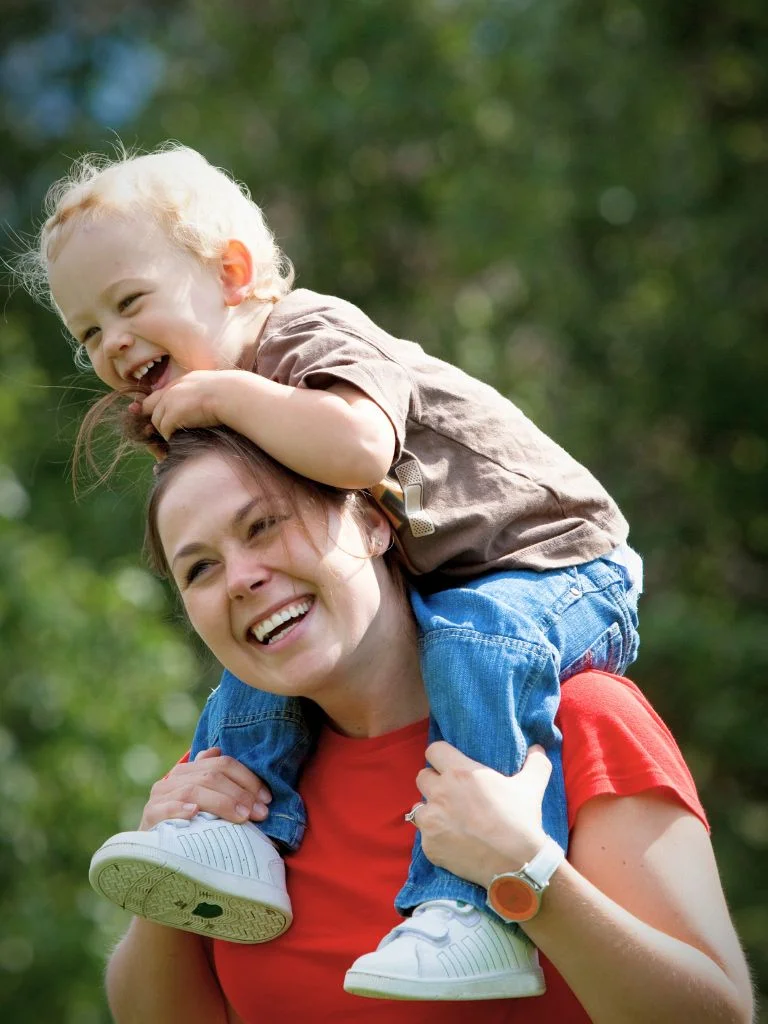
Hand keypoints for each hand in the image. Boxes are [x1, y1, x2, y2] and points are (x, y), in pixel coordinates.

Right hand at [139, 747, 272, 829]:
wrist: (157, 852)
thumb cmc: (190, 825)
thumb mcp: (207, 801)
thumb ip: (213, 776)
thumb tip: (217, 750)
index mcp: (190, 770)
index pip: (222, 763)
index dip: (248, 778)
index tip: (267, 798)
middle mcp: (174, 778)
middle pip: (211, 775)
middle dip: (240, 793)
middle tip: (260, 812)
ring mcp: (159, 797)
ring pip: (193, 790)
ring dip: (221, 802)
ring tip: (242, 816)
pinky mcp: (149, 816)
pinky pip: (165, 809)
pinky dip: (180, 809)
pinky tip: (195, 813)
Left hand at [140, 369, 246, 439]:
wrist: (232, 395)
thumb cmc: (232, 395)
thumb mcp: (214, 388)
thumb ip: (203, 393)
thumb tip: (208, 405)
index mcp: (184, 381)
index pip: (161, 394)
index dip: (160, 407)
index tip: (164, 417)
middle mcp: (172, 388)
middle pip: (150, 406)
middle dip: (156, 419)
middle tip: (164, 432)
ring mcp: (170, 401)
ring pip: (156, 421)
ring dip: (164, 431)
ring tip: (176, 437)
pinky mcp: (172, 414)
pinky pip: (164, 430)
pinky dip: (170, 437)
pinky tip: (179, 440)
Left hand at [411, 742, 550, 887]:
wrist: (516, 864)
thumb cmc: (521, 821)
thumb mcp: (532, 786)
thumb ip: (535, 763)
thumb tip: (538, 748)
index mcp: (460, 772)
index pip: (433, 750)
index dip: (441, 756)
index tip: (450, 765)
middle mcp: (440, 792)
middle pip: (422, 777)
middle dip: (434, 783)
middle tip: (451, 794)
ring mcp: (431, 820)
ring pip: (419, 807)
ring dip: (430, 810)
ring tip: (448, 819)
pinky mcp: (429, 845)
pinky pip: (423, 835)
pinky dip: (434, 837)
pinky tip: (452, 841)